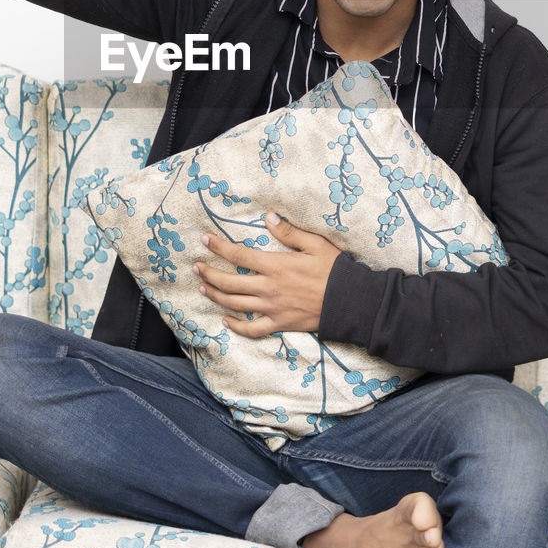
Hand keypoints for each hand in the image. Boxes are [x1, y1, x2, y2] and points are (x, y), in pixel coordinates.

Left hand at [194, 214, 340, 336]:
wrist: (350, 302)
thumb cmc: (334, 270)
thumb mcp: (315, 244)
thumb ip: (289, 232)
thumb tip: (268, 217)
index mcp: (275, 265)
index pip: (238, 254)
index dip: (218, 247)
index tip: (203, 241)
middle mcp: (268, 288)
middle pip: (229, 282)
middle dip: (208, 274)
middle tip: (196, 267)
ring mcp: (272, 308)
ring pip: (235, 304)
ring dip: (216, 296)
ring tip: (203, 289)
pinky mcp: (279, 324)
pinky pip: (252, 329)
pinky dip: (236, 326)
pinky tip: (227, 321)